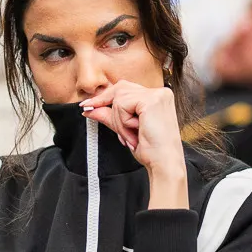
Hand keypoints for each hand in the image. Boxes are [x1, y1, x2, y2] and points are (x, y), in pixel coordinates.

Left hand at [81, 81, 187, 207]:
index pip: (125, 88)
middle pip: (120, 88)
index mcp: (156, 97)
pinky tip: (136, 131)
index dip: (105, 97)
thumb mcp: (125, 129)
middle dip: (111, 110)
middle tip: (112, 126)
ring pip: (119, 98)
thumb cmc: (152, 150)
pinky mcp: (151, 100)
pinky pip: (122, 105)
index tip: (88, 105)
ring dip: (119, 121)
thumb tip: (90, 109)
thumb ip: (109, 116)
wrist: (163, 163)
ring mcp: (157, 94)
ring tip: (131, 135)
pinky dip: (123, 122)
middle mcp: (159, 92)